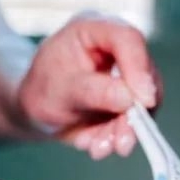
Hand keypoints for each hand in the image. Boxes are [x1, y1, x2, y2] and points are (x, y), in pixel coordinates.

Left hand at [17, 14, 162, 159]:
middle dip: (134, 114)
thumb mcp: (59, 90)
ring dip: (125, 131)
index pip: (127, 39)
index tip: (143, 101)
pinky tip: (94, 146)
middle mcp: (116, 50)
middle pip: (143, 75)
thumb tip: (129, 98)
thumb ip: (93, 91)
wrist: (35, 112)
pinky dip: (115, 138)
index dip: (139, 68)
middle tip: (122, 142)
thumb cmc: (41, 90)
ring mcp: (125, 76)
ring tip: (100, 149)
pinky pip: (134, 121)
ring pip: (143, 103)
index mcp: (94, 30)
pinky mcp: (129, 100)